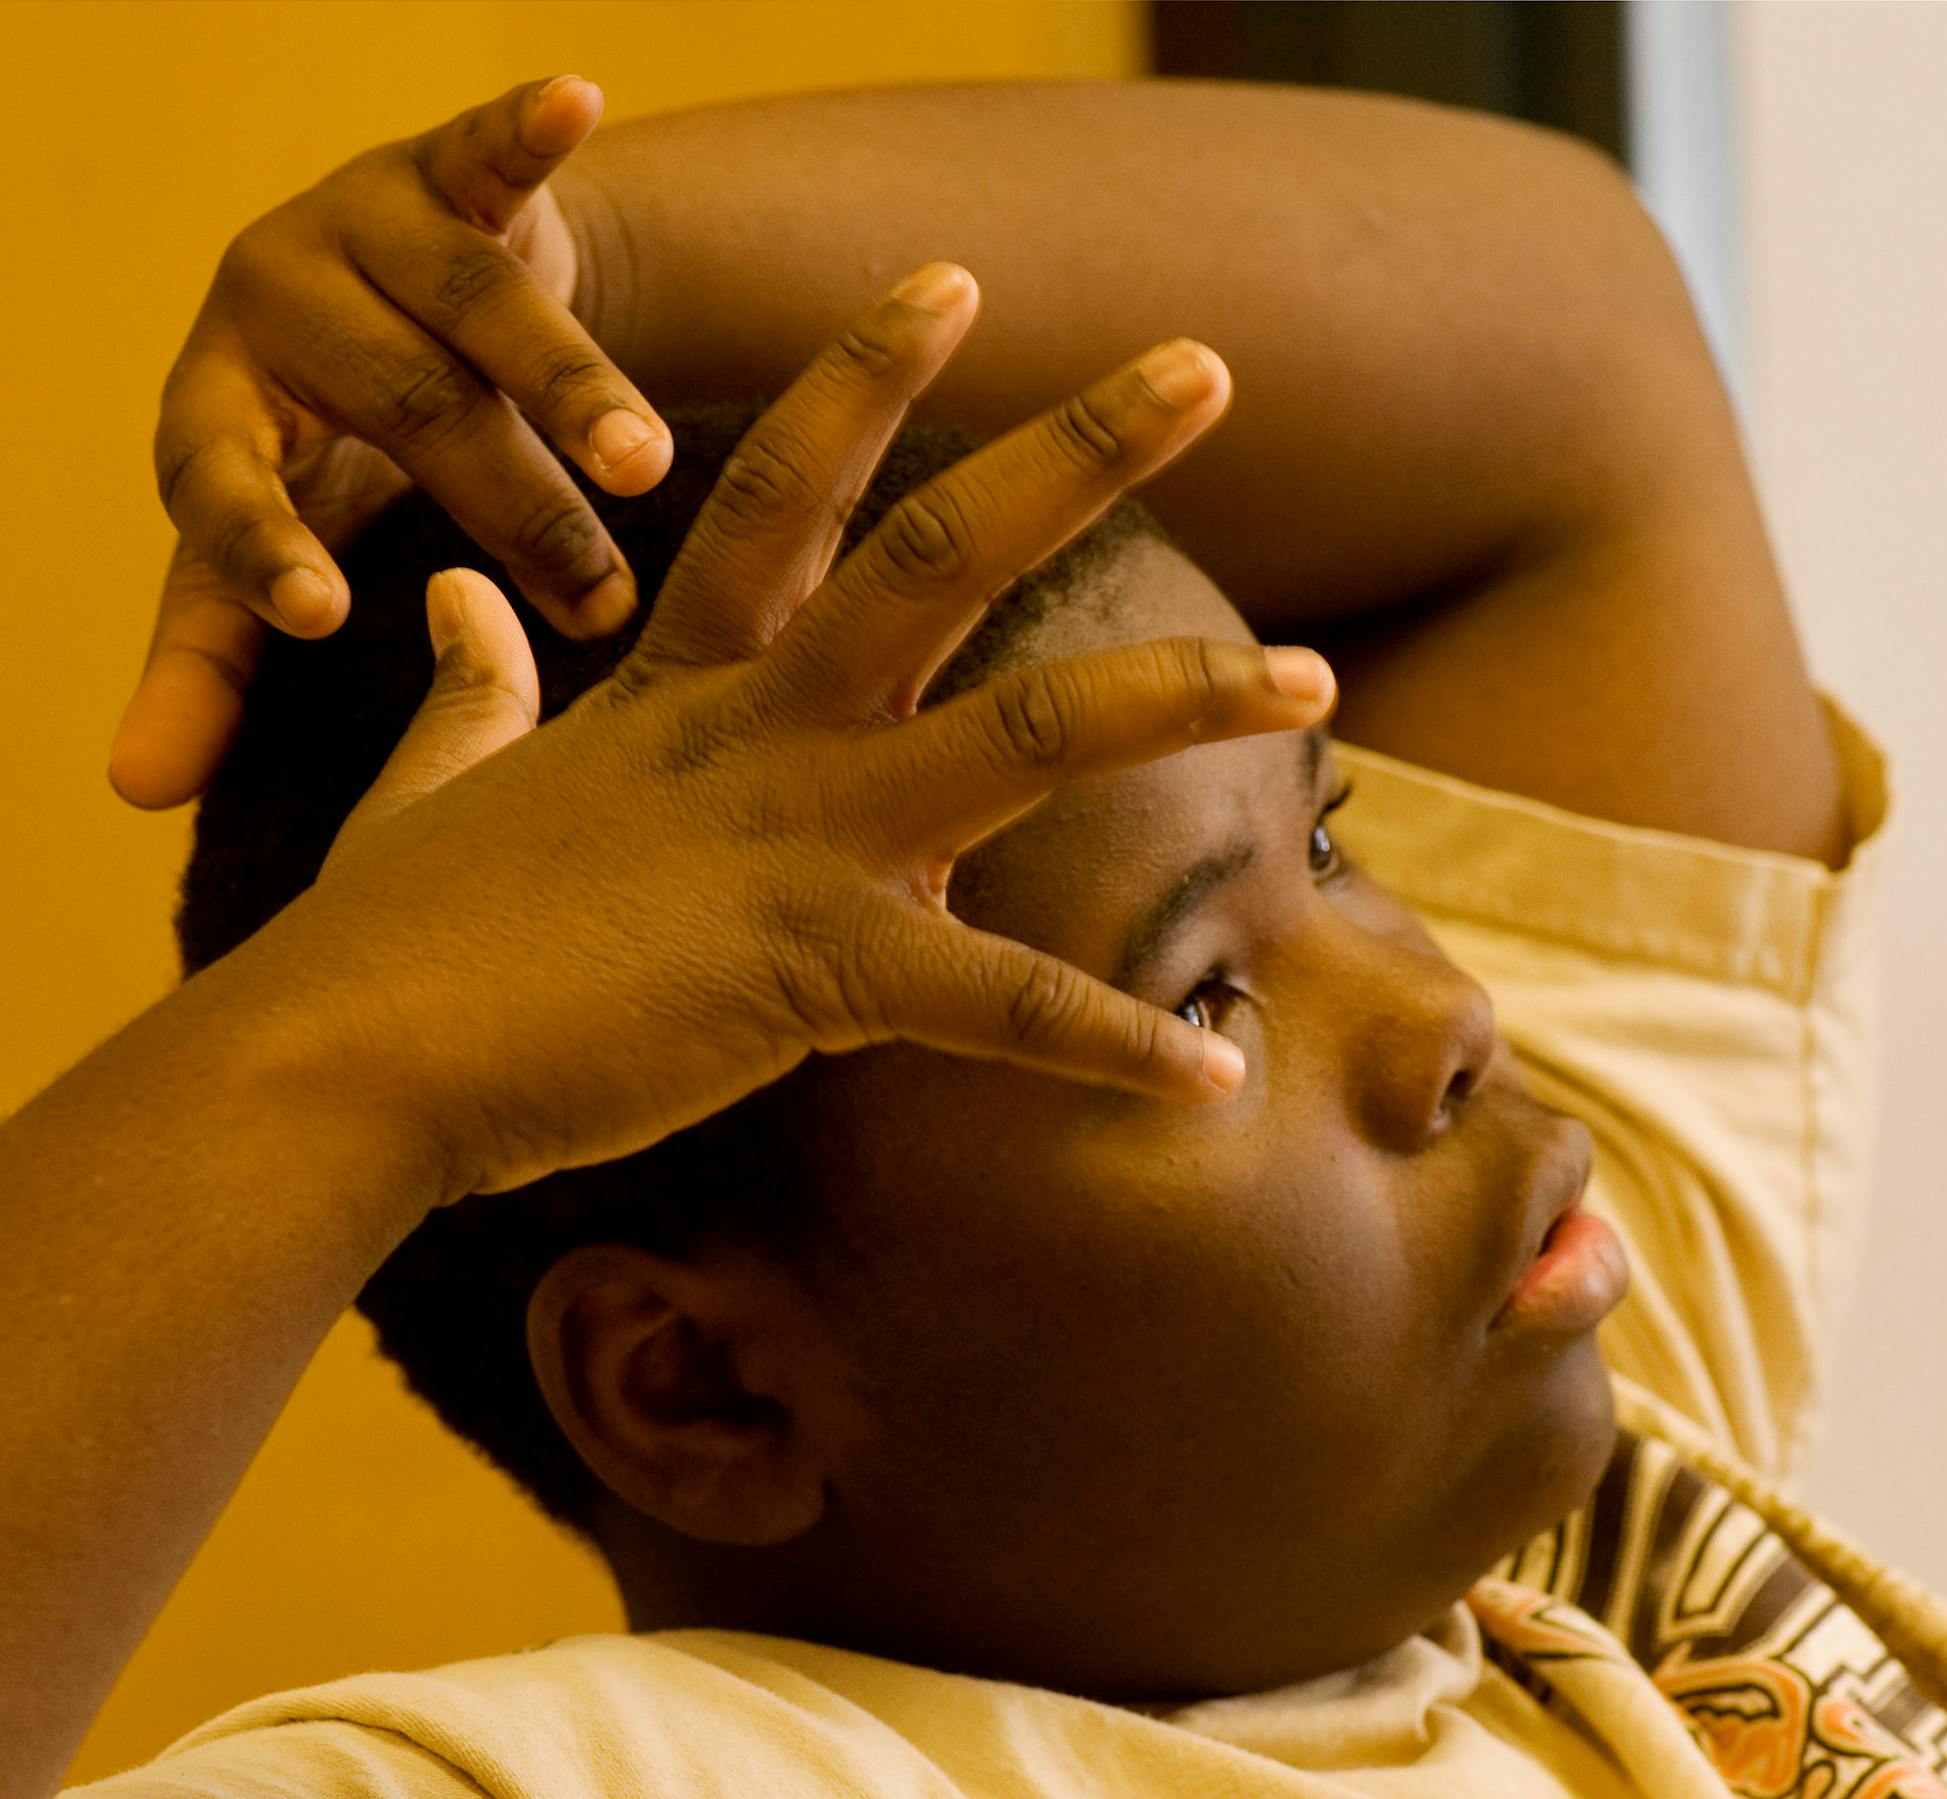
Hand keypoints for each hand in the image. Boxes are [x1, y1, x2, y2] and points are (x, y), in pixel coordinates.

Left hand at [111, 75, 666, 810]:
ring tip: (641, 470)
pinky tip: (575, 101)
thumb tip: (129, 792)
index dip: (266, 544)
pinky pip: (489, 148)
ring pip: (475, 308)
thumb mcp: (269, 549)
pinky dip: (525, 127)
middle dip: (506, 512)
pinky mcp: (447, 171)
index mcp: (213, 405)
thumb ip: (211, 658)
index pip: (221, 482)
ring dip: (568, 388)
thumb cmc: (334, 462)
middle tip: (597, 613)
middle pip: (399, 410)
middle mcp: (271, 297)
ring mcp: (362, 223)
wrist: (405, 316)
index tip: (324, 614)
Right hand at [263, 267, 1334, 1202]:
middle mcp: (762, 731)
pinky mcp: (816, 973)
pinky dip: (1113, 1045)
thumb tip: (456, 592)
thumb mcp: (434, 773)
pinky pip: (1004, 1006)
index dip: (868, 374)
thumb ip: (471, 680)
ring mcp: (798, 841)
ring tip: (1311, 676)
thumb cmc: (389, 937)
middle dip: (1081, 447)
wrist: (342, 1058)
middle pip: (944, 552)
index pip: (786, 485)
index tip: (952, 282)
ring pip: (1026, 740)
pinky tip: (1214, 1074)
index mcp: (679, 682)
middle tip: (1208, 364)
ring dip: (1177, 696)